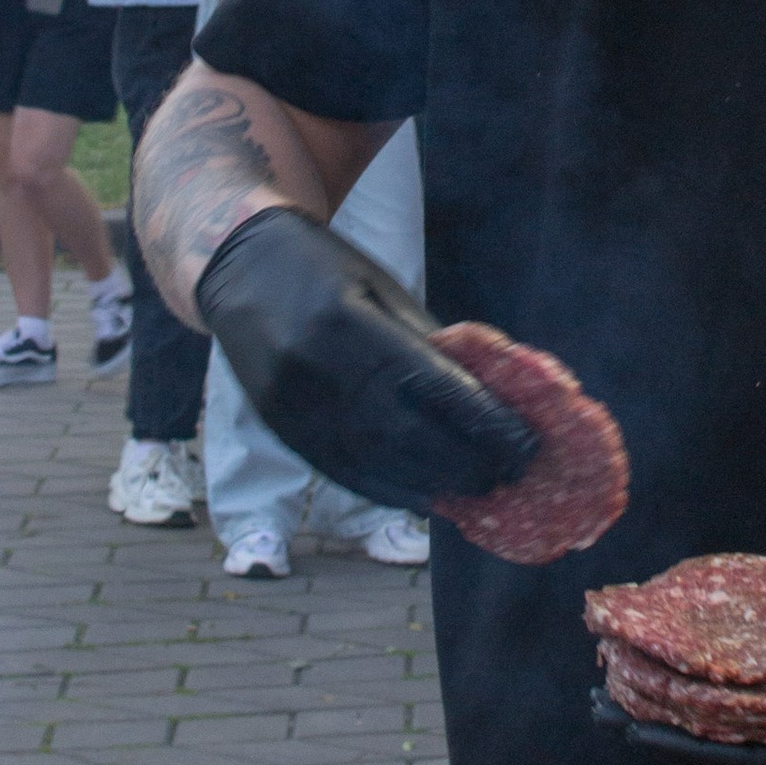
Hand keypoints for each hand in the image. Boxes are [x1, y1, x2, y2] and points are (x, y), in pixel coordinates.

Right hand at [196, 210, 538, 511]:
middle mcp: (315, 367)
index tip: (526, 445)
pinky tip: (425, 497)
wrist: (240, 267)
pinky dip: (389, 490)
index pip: (431, 386)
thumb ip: (429, 346)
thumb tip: (489, 401)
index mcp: (349, 321)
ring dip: (433, 484)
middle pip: (405, 434)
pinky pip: (342, 471)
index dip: (484, 422)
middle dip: (466, 461)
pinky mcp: (280, 427)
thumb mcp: (383, 290)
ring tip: (477, 492)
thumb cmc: (327, 271)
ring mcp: (292, 404)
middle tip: (510, 476)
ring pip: (374, 462)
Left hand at [596, 569, 765, 764]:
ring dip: (686, 700)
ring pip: (740, 716)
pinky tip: (691, 656)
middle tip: (600, 707)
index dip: (686, 748)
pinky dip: (723, 676)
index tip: (631, 731)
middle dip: (666, 726)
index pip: (745, 758)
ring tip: (626, 682)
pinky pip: (763, 688)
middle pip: (730, 742)